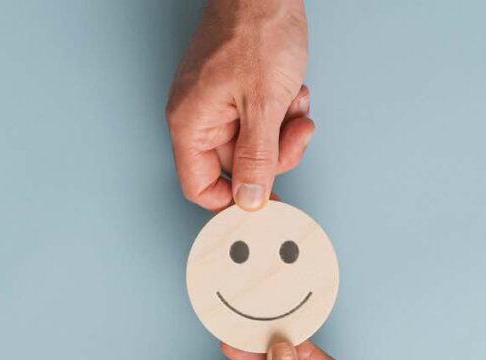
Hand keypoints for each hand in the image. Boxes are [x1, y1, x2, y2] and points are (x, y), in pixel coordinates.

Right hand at [166, 0, 314, 211]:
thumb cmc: (255, 31)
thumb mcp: (263, 106)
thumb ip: (257, 159)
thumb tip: (250, 202)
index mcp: (191, 124)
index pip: (200, 186)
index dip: (232, 200)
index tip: (264, 202)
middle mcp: (200, 117)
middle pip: (238, 166)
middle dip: (273, 153)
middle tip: (293, 134)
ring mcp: (220, 103)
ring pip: (256, 143)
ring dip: (283, 131)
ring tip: (293, 103)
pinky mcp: (239, 91)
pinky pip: (263, 120)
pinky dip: (283, 112)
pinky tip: (292, 91)